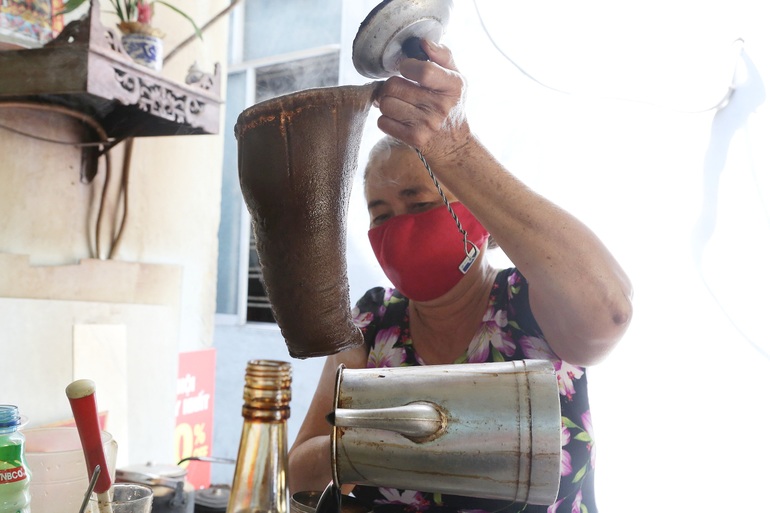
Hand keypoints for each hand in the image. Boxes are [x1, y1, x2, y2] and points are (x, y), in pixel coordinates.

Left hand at [376, 41, 472, 165]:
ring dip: (386, 103)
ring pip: (385, 104)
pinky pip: (383, 122)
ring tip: (398, 103)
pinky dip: (386, 119)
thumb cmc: (451, 105)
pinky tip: (398, 118)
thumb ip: (442, 55)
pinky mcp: (414, 139)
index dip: (407, 66)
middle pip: (393, 86)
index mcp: (452, 86)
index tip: (407, 69)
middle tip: (398, 89)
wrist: (454, 143)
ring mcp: (427, 124)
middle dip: (391, 85)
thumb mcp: (455, 78)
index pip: (423, 70)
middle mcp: (441, 106)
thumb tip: (423, 42)